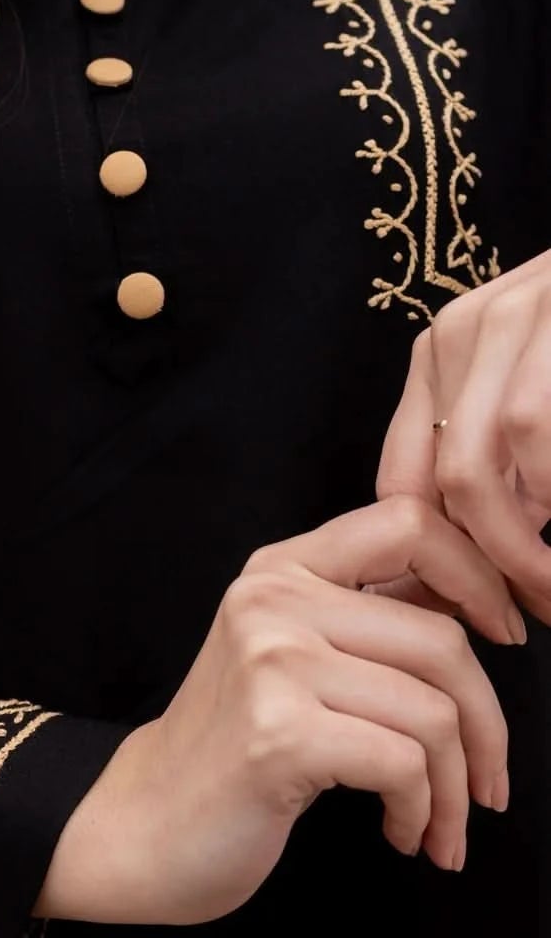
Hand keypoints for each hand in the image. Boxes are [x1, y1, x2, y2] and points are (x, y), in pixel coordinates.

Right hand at [38, 497, 518, 928]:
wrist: (140, 826)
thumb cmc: (232, 752)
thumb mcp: (291, 657)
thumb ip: (367, 615)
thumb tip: (478, 590)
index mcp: (280, 569)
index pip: (411, 523)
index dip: (481, 575)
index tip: (508, 634)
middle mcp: (272, 600)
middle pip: (442, 638)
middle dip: (489, 726)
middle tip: (488, 785)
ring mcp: (272, 662)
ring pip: (435, 710)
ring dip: (456, 788)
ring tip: (439, 825)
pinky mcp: (281, 733)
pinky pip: (406, 763)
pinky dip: (423, 812)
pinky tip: (401, 833)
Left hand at [377, 256, 550, 625]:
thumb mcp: (534, 392)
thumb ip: (499, 462)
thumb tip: (475, 574)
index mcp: (444, 353)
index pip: (401, 479)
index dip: (433, 562)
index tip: (475, 613)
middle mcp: (462, 332)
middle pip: (439, 485)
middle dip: (482, 570)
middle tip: (530, 615)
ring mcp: (515, 323)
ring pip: (479, 476)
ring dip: (524, 555)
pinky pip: (538, 446)